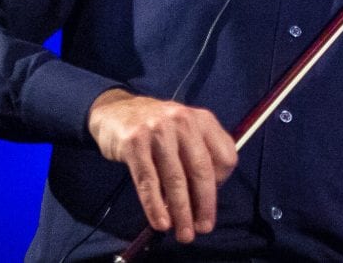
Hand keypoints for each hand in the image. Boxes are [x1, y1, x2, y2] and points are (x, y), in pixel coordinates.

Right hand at [87, 88, 237, 243]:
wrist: (116, 111)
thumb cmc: (158, 128)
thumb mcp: (185, 131)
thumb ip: (199, 155)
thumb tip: (204, 198)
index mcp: (203, 119)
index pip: (225, 155)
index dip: (222, 183)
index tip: (210, 201)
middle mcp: (184, 122)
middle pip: (201, 169)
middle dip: (204, 204)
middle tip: (203, 228)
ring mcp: (158, 130)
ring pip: (175, 179)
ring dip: (181, 211)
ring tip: (183, 232)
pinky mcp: (134, 143)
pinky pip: (148, 181)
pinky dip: (155, 206)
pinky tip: (161, 222)